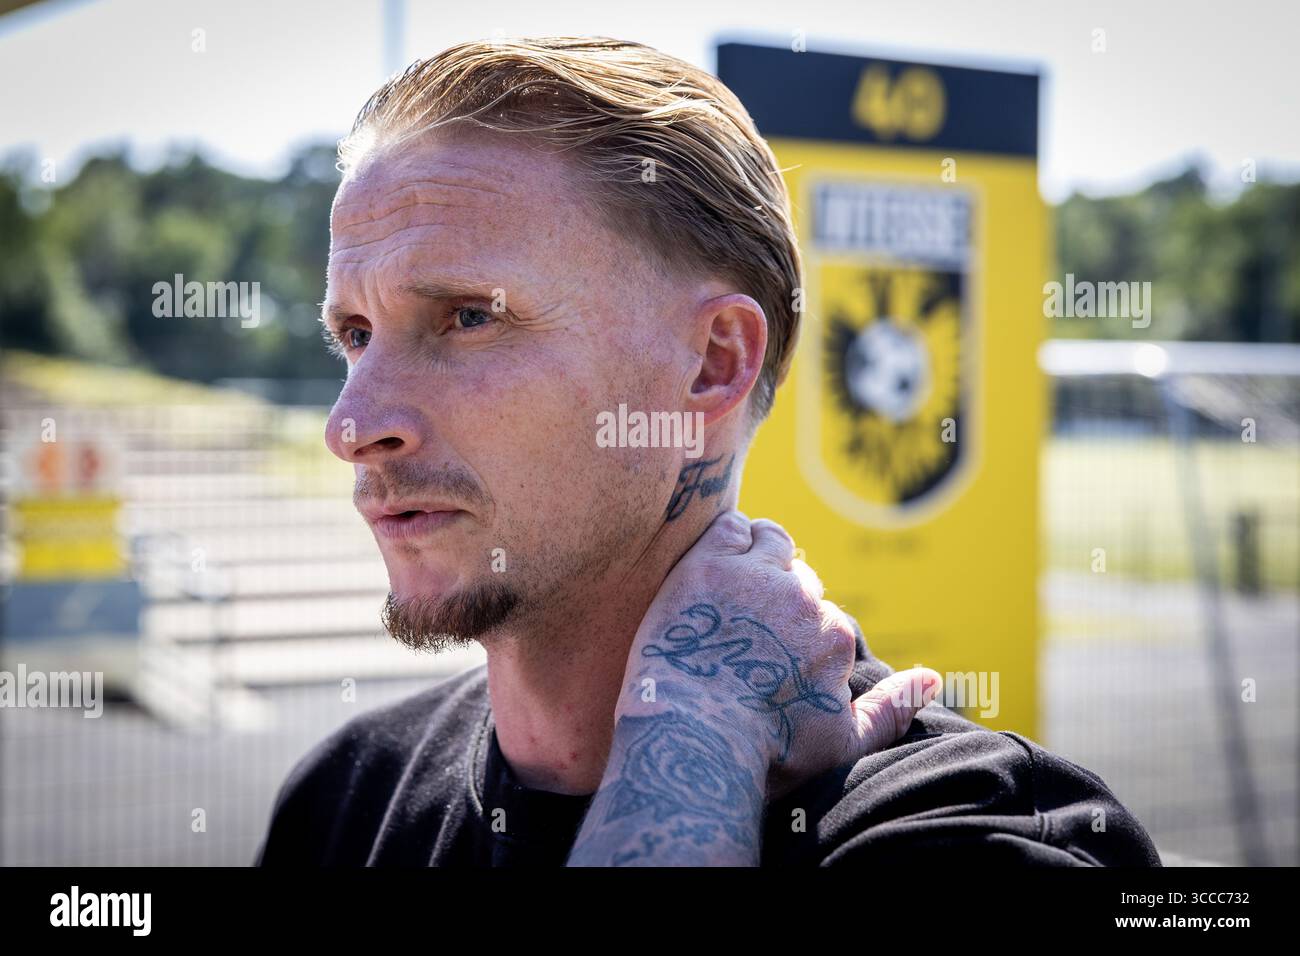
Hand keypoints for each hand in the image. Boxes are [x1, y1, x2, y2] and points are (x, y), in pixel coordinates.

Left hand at [624, 509, 940, 797]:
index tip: (769, 652)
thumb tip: (934, 680)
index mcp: (835, 637)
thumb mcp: (842, 745)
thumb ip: (891, 709)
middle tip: (742, 624)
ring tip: (729, 585)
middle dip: (777, 593)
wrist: (695, 742)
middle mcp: (803, 599)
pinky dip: (726, 536)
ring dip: (756, 553)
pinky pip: (730, 527)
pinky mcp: (710, 564)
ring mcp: (756, 577)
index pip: (823, 616)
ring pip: (768, 540)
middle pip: (796, 577)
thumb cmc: (765, 754)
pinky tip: (711, 561)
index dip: (798, 632)